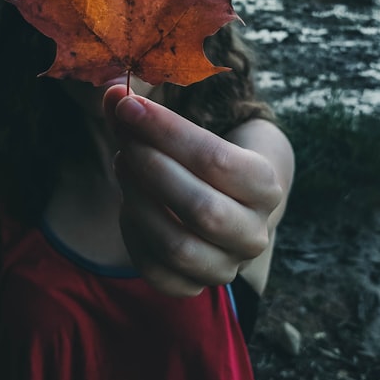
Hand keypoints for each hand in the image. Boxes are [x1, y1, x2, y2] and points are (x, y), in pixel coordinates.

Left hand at [103, 85, 283, 296]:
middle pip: (202, 209)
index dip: (167, 131)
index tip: (129, 105)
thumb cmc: (203, 155)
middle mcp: (253, 234)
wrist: (227, 198)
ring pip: (177, 246)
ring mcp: (225, 266)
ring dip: (138, 201)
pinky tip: (128, 202)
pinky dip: (134, 235)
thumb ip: (148, 113)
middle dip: (153, 168)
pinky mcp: (193, 286)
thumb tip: (113, 93)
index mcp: (266, 187)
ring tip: (121, 164)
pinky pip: (156, 272)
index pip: (218, 161)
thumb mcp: (188, 130)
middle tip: (125, 138)